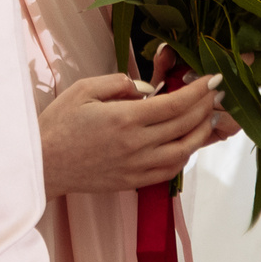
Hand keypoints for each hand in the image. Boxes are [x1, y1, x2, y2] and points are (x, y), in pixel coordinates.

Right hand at [39, 64, 225, 196]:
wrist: (43, 164)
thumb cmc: (59, 124)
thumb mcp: (83, 89)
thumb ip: (118, 83)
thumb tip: (147, 87)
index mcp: (124, 118)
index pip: (175, 103)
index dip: (199, 91)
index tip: (213, 80)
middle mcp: (136, 144)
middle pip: (185, 126)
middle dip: (206, 107)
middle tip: (217, 94)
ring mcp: (137, 166)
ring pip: (184, 151)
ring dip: (202, 133)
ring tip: (209, 118)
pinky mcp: (133, 181)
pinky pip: (169, 170)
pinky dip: (185, 155)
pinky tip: (187, 143)